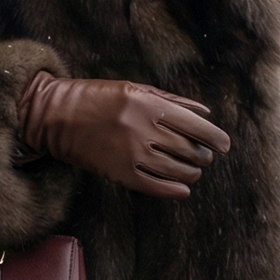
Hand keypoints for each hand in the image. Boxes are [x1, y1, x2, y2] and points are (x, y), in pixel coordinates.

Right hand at [14, 72, 230, 198]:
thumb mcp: (134, 88)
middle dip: (202, 155)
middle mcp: (143, 130)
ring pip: (177, 171)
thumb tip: (205, 113)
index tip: (224, 144)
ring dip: (191, 172)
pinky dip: (175, 190)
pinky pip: (157, 187)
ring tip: (191, 170)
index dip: (216, 138)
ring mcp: (131, 154)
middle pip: (189, 150)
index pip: (196, 125)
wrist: (55, 116)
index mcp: (148, 104)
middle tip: (202, 156)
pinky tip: (182, 188)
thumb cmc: (96, 97)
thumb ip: (171, 100)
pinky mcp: (119, 174)